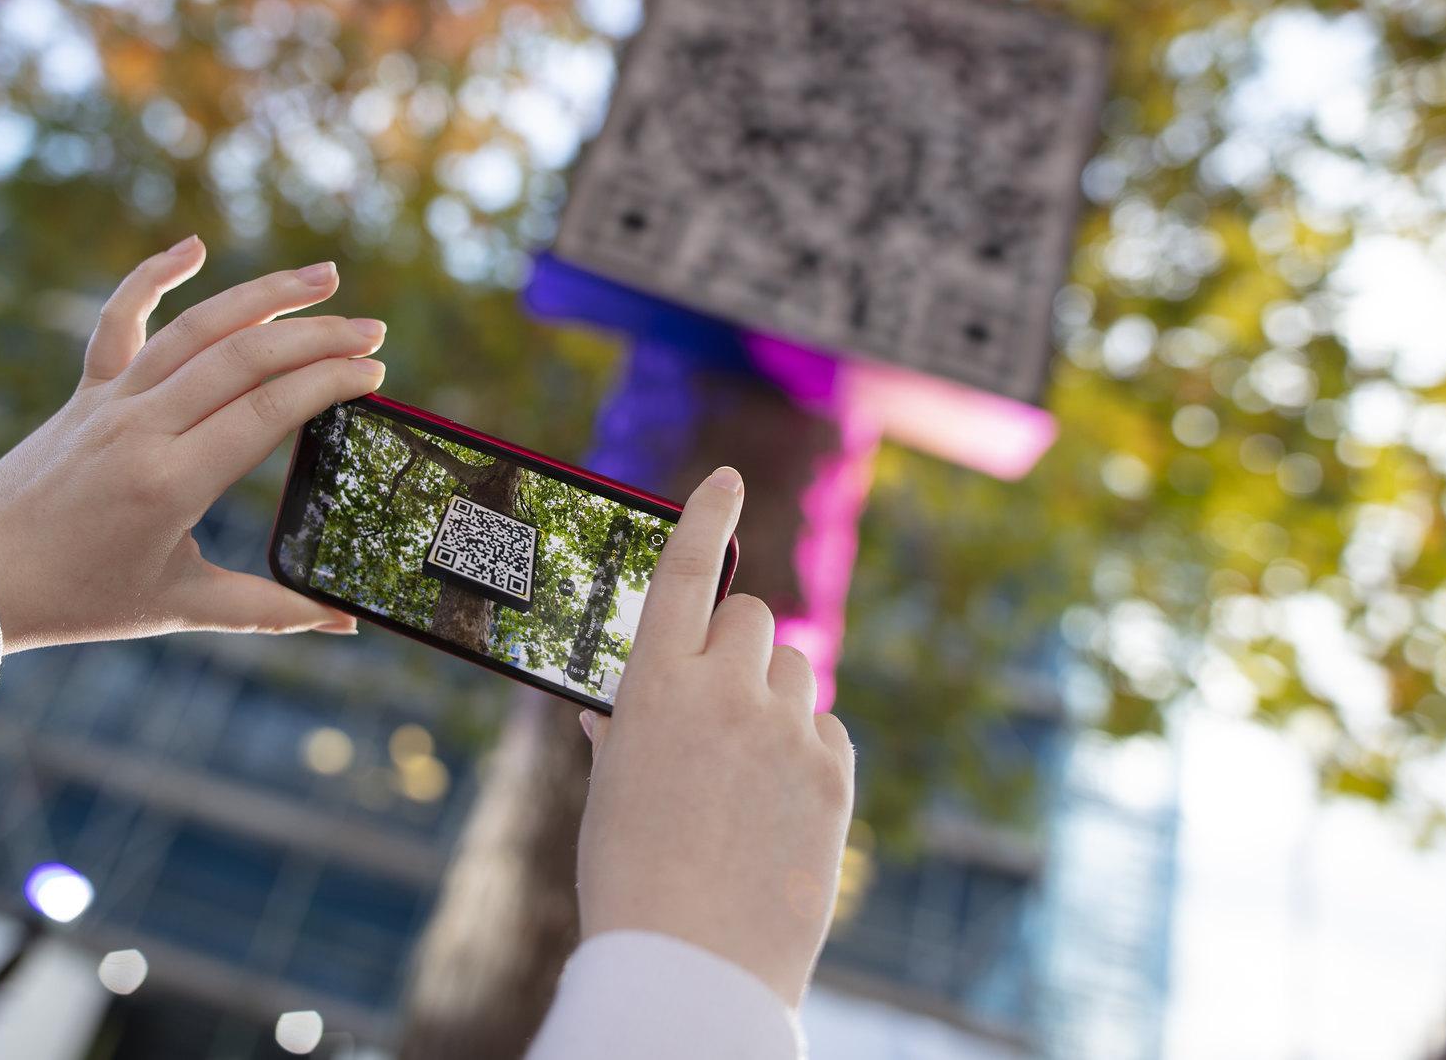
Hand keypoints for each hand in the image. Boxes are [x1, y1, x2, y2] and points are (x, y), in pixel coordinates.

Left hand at [0, 237, 386, 651]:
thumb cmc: (78, 599)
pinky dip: (153, 274)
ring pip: (196, 327)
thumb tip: (347, 624)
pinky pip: (119, 318)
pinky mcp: (85, 390)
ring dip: (264, 295)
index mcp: (171, 483)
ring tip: (325, 277)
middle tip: (374, 331)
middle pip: (244, 358)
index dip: (328, 384)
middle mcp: (142, 428)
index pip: (268, 412)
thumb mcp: (180, 606)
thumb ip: (270, 609)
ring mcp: (110, 400)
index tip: (374, 374)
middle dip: (318, 337)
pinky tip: (193, 245)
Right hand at [574, 467, 855, 1008]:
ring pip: (795, 669)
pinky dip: (806, 748)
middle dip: (736, 647)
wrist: (693, 965)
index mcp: (653, 687)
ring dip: (773, 697)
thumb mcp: (612, 792)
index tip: (727, 480)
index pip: (684, 572)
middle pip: (750, 618)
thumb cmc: (630, 878)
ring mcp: (785, 732)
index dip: (706, 518)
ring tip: (744, 768)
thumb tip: (614, 709)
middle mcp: (724, 693)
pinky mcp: (832, 774)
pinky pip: (827, 729)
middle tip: (720, 700)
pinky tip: (777, 800)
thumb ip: (622, 730)